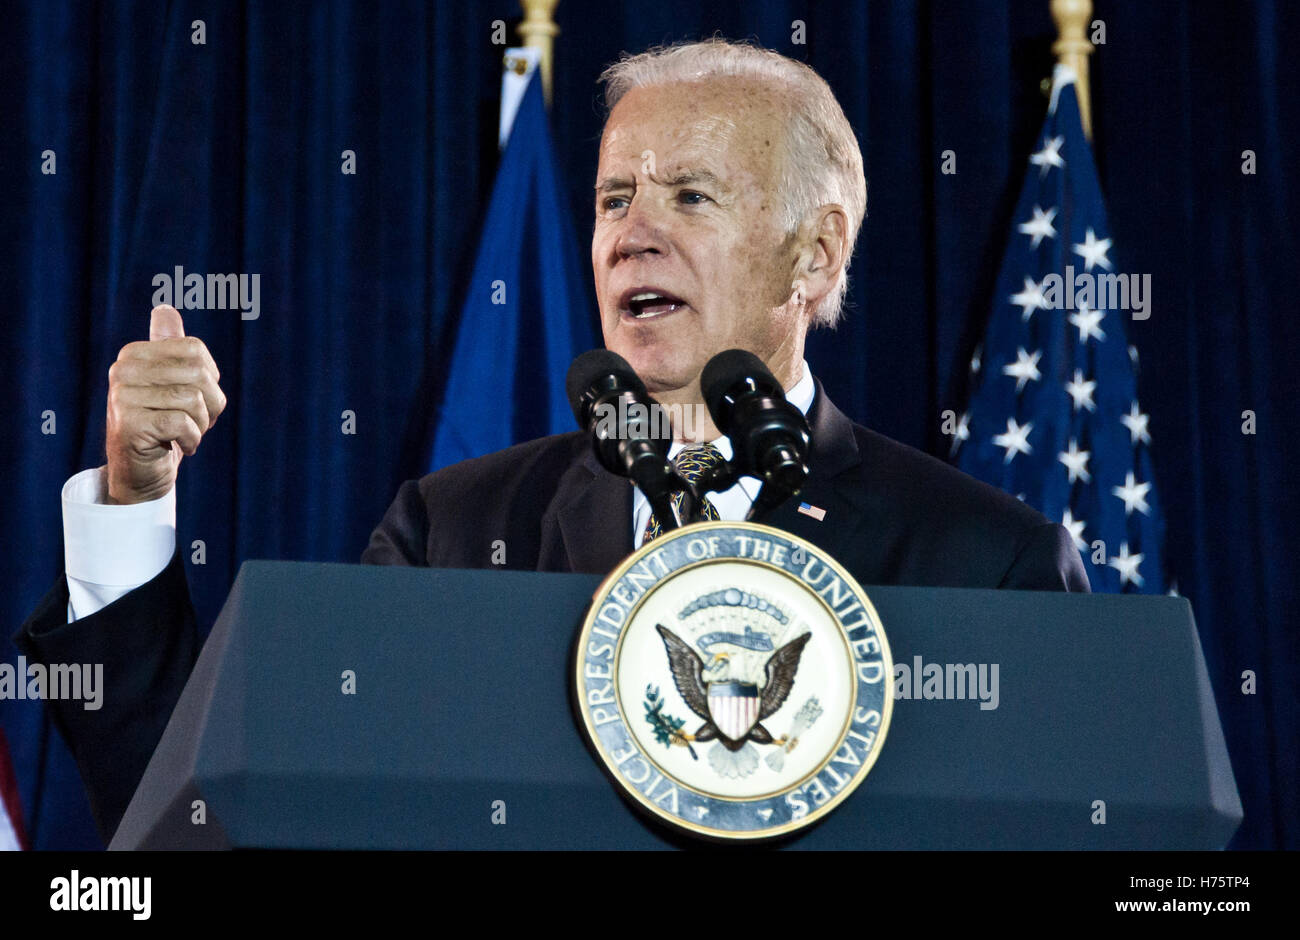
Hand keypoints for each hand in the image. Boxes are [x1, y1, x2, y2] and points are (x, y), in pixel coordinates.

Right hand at [104, 305, 226, 503]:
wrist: (140, 472)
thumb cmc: (163, 425)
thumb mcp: (170, 384)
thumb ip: (169, 347)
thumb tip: (164, 308)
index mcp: (134, 353)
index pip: (195, 350)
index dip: (210, 379)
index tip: (197, 399)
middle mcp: (123, 370)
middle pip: (198, 373)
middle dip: (211, 404)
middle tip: (197, 421)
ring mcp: (121, 396)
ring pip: (193, 400)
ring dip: (201, 425)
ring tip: (186, 434)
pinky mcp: (128, 423)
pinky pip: (183, 424)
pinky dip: (192, 440)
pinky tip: (177, 447)